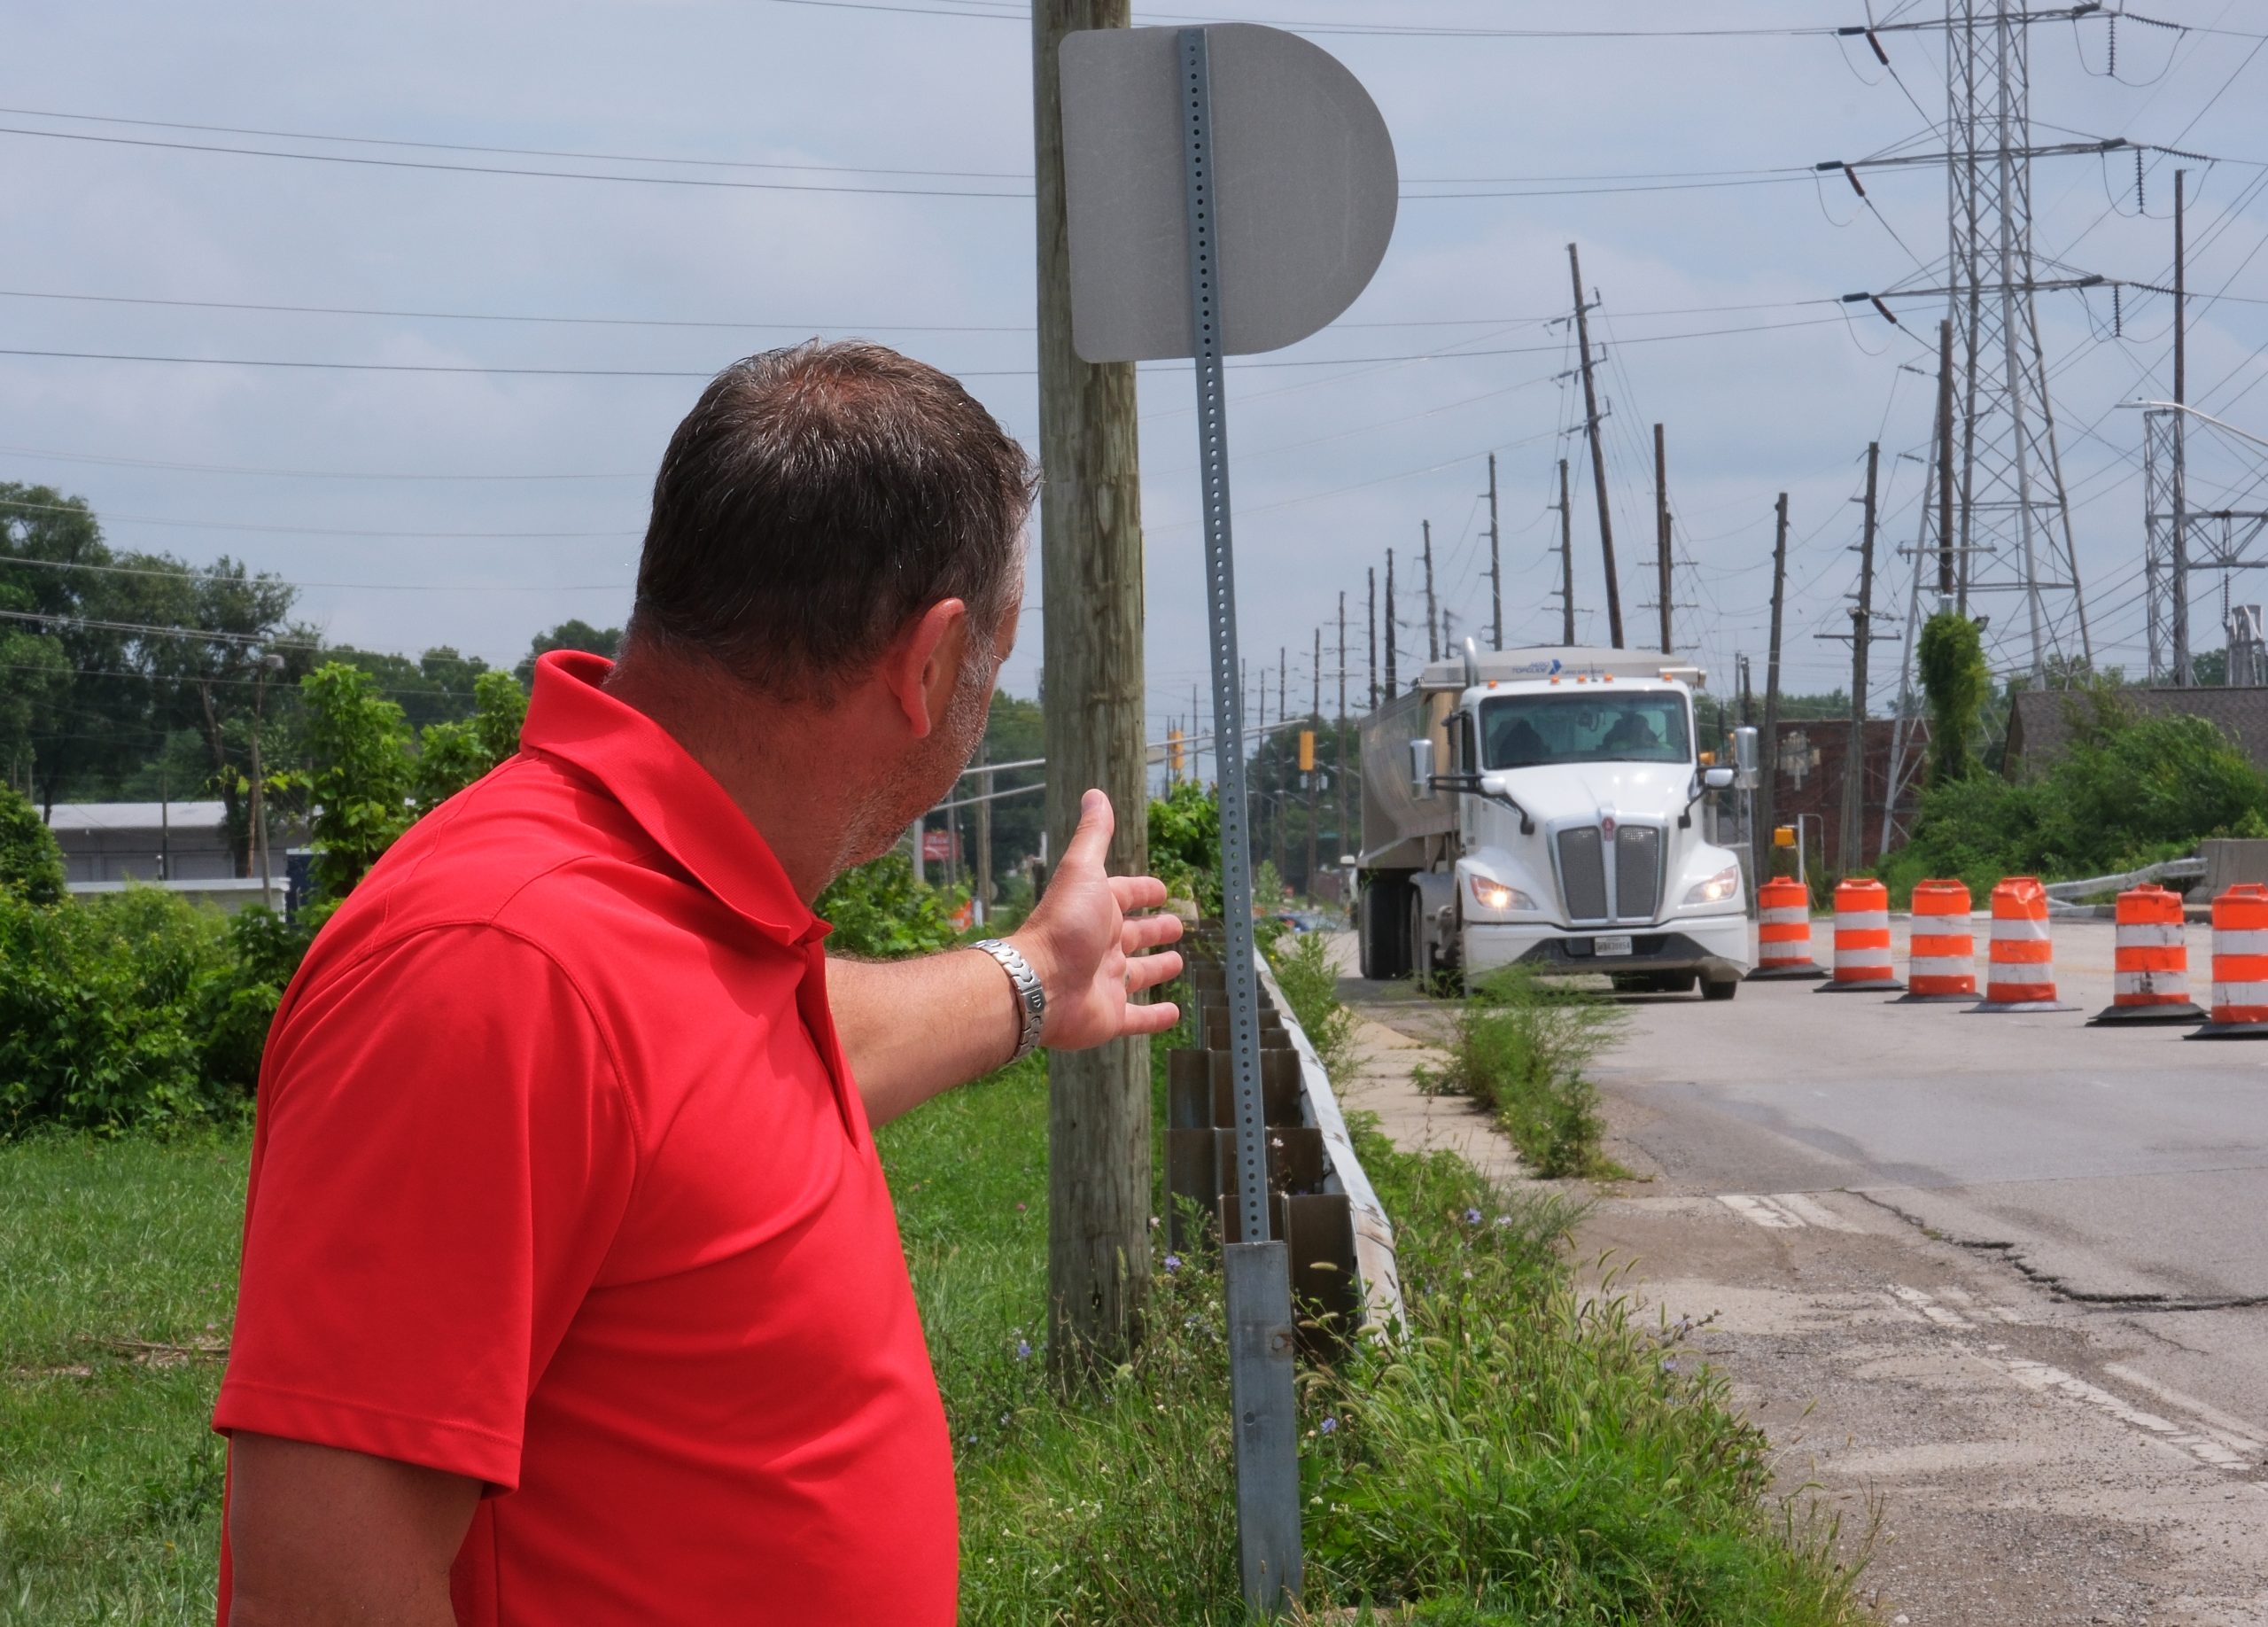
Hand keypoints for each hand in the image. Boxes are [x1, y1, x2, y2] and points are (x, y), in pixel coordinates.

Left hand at [1011, 789, 1184, 1051]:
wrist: (1040, 983)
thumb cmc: (1064, 924)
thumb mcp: (1082, 871)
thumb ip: (1093, 835)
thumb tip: (1095, 793)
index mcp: (1097, 911)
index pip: (1124, 896)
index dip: (1142, 891)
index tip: (1162, 890)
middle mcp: (1101, 945)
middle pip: (1133, 935)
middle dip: (1154, 929)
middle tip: (1178, 925)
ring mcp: (1106, 982)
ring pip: (1138, 975)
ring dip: (1157, 969)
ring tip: (1178, 962)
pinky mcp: (1110, 1016)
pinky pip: (1138, 1018)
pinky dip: (1156, 1018)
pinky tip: (1175, 1015)